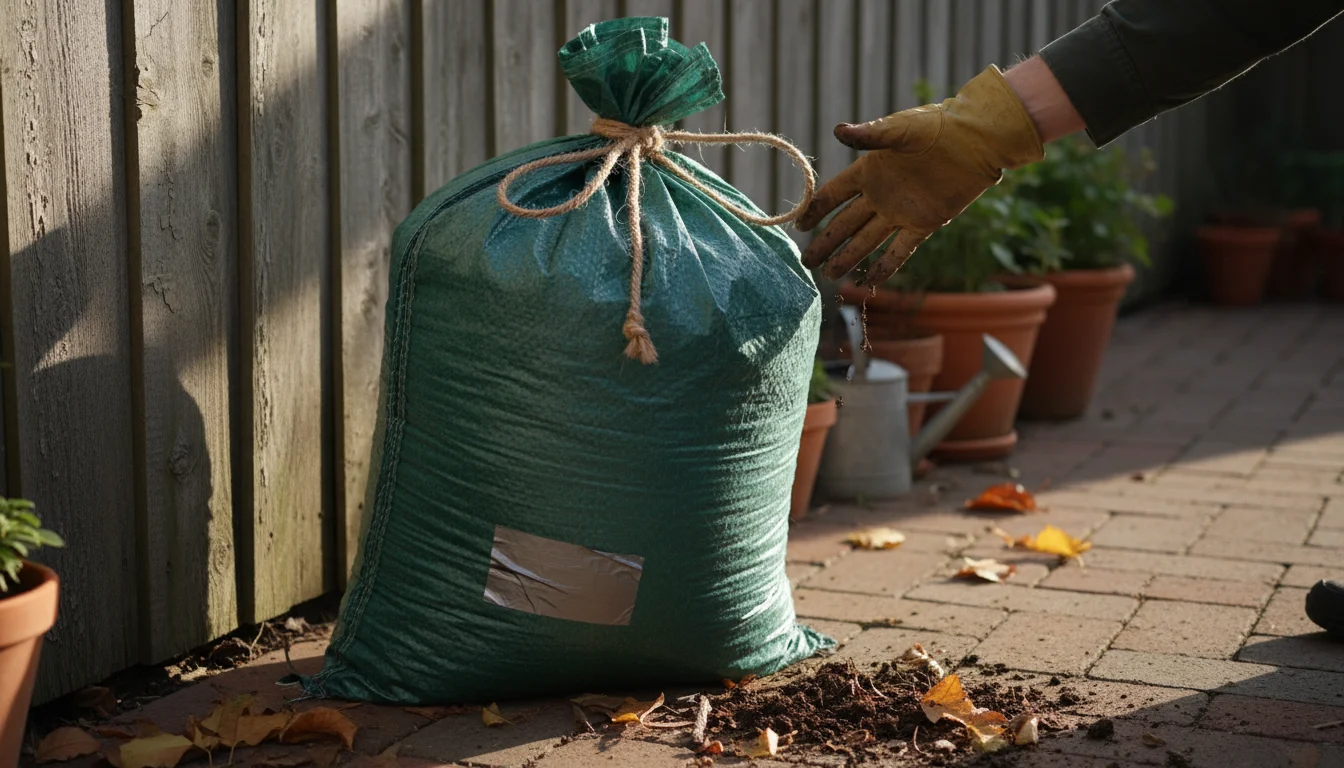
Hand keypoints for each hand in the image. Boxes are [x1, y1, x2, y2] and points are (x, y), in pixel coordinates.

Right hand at [797, 66, 1044, 283]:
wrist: (975, 141)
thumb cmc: (936, 127)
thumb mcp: (899, 130)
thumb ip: (869, 136)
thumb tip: (838, 131)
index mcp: (869, 171)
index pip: (834, 195)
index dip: (815, 210)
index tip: (799, 227)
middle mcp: (880, 194)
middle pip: (845, 224)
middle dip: (825, 243)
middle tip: (807, 262)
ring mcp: (900, 212)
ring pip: (867, 240)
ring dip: (848, 258)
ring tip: (830, 276)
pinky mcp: (924, 224)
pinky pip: (901, 250)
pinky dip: (886, 266)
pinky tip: (870, 282)